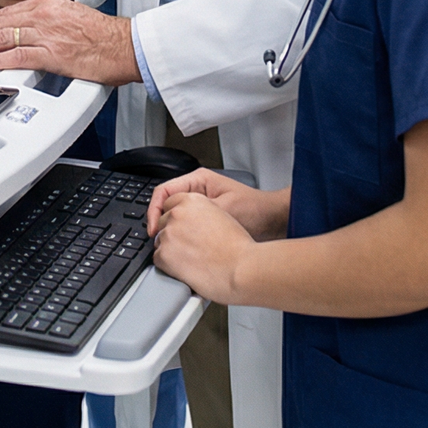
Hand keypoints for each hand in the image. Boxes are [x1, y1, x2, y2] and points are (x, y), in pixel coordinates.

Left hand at [0, 0, 138, 84]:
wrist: (124, 45)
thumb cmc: (102, 37)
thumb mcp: (69, 19)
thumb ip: (45, 25)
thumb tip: (23, 38)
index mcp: (47, 4)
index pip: (6, 14)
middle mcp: (44, 14)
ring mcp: (47, 33)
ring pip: (2, 38)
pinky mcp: (53, 53)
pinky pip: (18, 55)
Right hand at [148, 174, 289, 241]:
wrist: (275, 221)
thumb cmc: (255, 210)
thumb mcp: (223, 209)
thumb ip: (198, 214)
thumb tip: (175, 223)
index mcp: (198, 181)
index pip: (164, 192)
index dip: (154, 210)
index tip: (153, 228)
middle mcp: (198, 191)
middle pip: (167, 204)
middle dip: (160, 222)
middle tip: (156, 240)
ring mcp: (202, 205)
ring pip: (176, 216)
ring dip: (171, 230)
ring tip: (167, 245)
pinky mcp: (207, 219)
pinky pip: (187, 225)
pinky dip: (182, 235)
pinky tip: (183, 247)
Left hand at [150, 191, 255, 304]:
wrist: (242, 269)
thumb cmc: (238, 247)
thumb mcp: (221, 215)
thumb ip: (201, 212)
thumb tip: (189, 221)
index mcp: (192, 200)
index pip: (169, 204)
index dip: (176, 219)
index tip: (180, 228)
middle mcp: (178, 213)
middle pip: (163, 223)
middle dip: (173, 234)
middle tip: (190, 247)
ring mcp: (169, 233)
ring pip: (159, 241)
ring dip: (170, 250)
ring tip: (191, 260)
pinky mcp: (164, 254)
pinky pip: (158, 259)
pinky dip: (168, 266)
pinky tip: (185, 268)